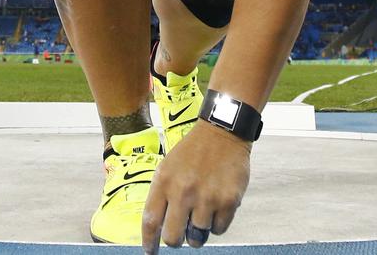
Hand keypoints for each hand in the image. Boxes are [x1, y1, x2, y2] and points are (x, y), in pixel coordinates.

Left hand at [141, 122, 250, 252]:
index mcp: (164, 182)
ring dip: (199, 230)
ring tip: (202, 211)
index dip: (149, 241)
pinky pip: (219, 230)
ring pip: (197, 237)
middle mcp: (183, 192)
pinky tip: (216, 206)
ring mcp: (206, 198)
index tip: (151, 252)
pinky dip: (216, 224)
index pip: (150, 221)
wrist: (222, 133)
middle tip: (180, 234)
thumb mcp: (167, 167)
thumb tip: (157, 226)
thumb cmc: (192, 152)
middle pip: (173, 237)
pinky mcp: (228, 201)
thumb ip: (161, 194)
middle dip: (176, 240)